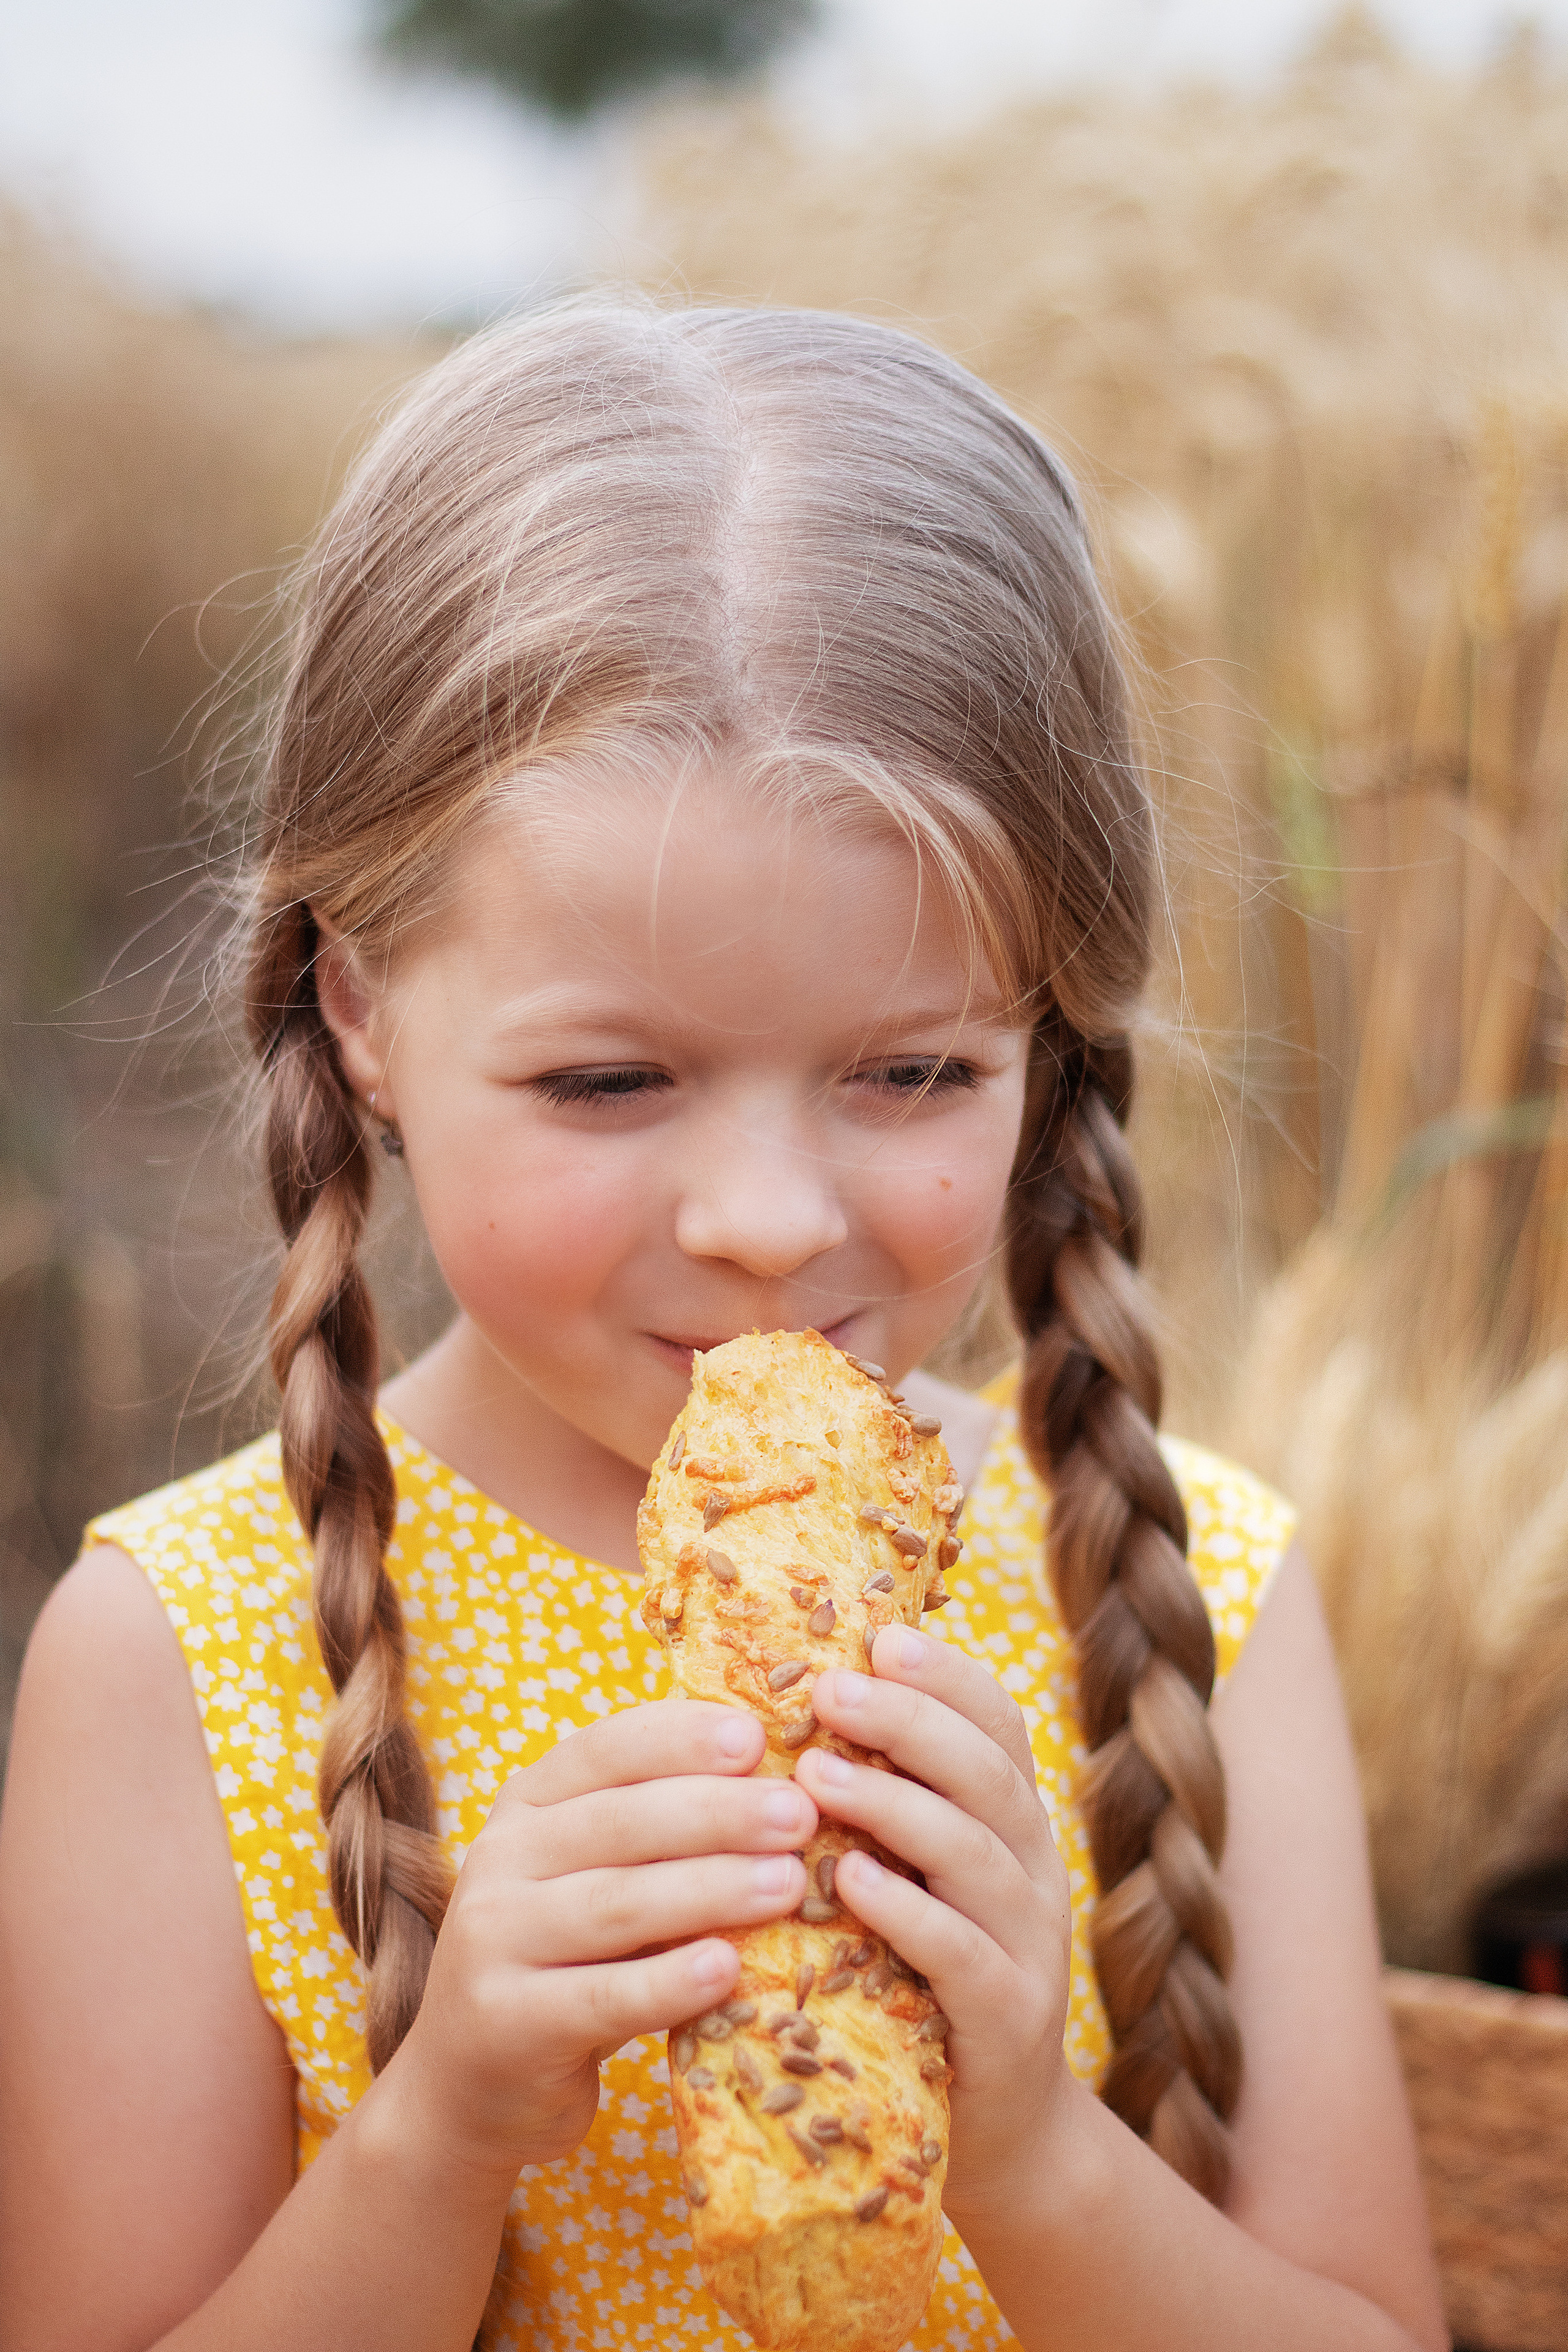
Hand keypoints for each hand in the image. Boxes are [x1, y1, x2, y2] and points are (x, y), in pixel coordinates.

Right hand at [395, 1702, 818, 2180]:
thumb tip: (781, 1785)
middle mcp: (499, 1859)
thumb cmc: (567, 1961)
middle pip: (622, 1823)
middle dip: (719, 1812)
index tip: (756, 1738)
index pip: (604, 1750)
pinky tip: (728, 1968)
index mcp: (526, 1805)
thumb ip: (660, 1834)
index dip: (680, 1738)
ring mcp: (494, 1941)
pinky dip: (669, 1981)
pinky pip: (603, 1997)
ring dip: (711, 1888)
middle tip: (799, 1814)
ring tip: (789, 1883)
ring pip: (618, 1903)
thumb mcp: (597, 1878)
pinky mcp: (509, 2023)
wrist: (470, 2087)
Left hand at [796, 1633, 1072, 2220]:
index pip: (996, 1721)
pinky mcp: (1009, 2020)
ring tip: (817, 1777)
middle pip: (986, 1771)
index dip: (945, 1675)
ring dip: (894, 1805)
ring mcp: (1029, 1944)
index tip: (878, 1636)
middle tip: (830, 1691)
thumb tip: (796, 1702)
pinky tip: (851, 1881)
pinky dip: (907, 1911)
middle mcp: (1032, 1868)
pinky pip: (962, 1952)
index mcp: (1009, 1822)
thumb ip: (880, 1800)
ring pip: (975, 1851)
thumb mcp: (911, 1875)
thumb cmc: (915, 1979)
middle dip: (909, 1721)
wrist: (987, 2131)